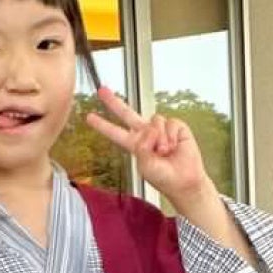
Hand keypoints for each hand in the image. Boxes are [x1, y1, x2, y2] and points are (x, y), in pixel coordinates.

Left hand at [85, 87, 216, 208]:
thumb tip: (151, 130)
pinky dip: (170, 136)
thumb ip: (142, 147)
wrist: (184, 181)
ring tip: (164, 152)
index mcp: (135, 145)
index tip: (89, 117)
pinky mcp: (175, 127)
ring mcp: (160, 129)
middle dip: (114, 102)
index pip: (115, 132)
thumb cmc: (164, 177)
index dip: (102, 125)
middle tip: (102, 91)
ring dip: (159, 139)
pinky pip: (168, 123)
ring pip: (153, 120)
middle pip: (126, 113)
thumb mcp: (145, 165)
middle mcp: (146, 134)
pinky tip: (174, 146)